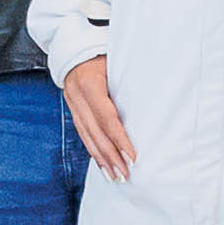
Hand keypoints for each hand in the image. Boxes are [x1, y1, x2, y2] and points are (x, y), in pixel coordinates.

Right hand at [63, 53, 133, 177]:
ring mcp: (72, 103)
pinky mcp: (72, 109)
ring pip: (87, 136)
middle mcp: (77, 96)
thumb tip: (151, 105)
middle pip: (95, 132)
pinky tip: (102, 163)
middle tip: (125, 174)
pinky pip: (82, 133)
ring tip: (114, 176)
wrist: (74, 48)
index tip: (132, 157)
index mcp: (89, 83)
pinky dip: (93, 150)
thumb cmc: (102, 53)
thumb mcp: (116, 62)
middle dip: (111, 156)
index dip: (119, 139)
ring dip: (101, 158)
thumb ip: (128, 82)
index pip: (106, 118)